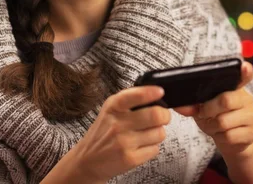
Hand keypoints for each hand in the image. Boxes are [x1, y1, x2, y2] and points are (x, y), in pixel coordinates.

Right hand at [46, 86, 170, 183]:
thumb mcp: (110, 110)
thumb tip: (156, 93)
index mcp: (113, 107)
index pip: (135, 95)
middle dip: (165, 115)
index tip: (160, 92)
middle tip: (163, 117)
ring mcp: (124, 142)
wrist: (87, 160)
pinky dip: (153, 147)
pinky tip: (141, 146)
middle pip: (156, 115)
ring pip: (159, 133)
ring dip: (158, 133)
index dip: (151, 92)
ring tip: (148, 134)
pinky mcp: (130, 158)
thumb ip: (130, 100)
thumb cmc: (103, 132)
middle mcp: (118, 123)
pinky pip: (155, 149)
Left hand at [175, 61, 252, 160]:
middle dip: (207, 110)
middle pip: (225, 100)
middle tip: (203, 114)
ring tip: (213, 126)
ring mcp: (252, 116)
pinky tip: (222, 135)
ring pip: (224, 122)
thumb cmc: (216, 119)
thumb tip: (179, 106)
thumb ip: (192, 105)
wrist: (232, 142)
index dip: (245, 71)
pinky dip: (219, 138)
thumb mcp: (203, 109)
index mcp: (236, 88)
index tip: (244, 67)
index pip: (244, 76)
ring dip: (211, 127)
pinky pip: (229, 136)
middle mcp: (247, 99)